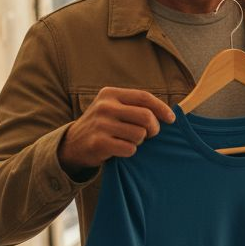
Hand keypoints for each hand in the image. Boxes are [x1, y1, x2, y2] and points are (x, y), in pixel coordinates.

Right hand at [58, 87, 175, 175]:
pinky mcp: (99, 143)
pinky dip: (130, 152)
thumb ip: (135, 106)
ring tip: (128, 140)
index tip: (172, 119)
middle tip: (149, 135)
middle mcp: (105, 106)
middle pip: (146, 117)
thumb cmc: (103, 125)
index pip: (144, 97)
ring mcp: (101, 124)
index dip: (162, 108)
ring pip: (140, 134)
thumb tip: (169, 113)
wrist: (73, 144)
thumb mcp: (114, 108)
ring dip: (139, 141)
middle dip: (154, 129)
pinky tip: (120, 149)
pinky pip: (130, 149)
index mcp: (110, 94)